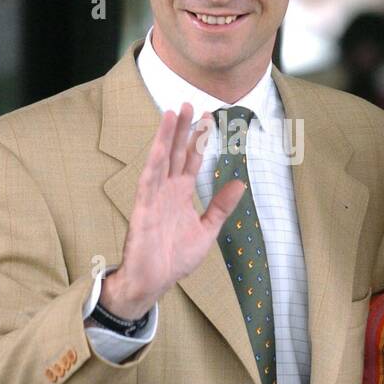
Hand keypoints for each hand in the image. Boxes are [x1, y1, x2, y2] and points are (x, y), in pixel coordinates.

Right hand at [101, 103, 246, 317]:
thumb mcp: (207, 230)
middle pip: (176, 153)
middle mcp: (167, 190)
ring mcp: (154, 197)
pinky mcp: (143, 208)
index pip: (191, 160)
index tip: (208, 117)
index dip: (199, 139)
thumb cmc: (175, 257)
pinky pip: (149, 180)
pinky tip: (159, 146)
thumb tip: (239, 183)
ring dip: (167, 137)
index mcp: (180, 194)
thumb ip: (221, 207)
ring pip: (161, 159)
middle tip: (189, 103)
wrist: (154, 281)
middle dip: (183, 129)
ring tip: (173, 113)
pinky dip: (154, 162)